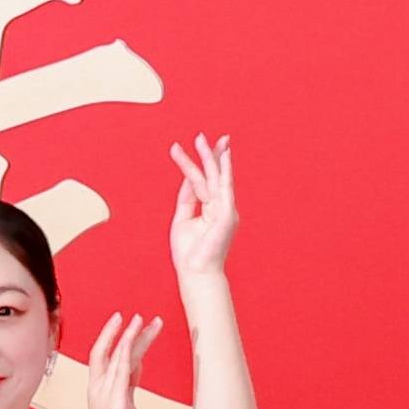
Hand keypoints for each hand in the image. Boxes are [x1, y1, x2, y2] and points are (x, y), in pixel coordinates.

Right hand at [67, 313, 159, 408]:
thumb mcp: (122, 403)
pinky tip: (134, 342)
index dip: (110, 335)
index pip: (101, 354)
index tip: (124, 321)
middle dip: (122, 332)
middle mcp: (99, 386)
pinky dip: (127, 354)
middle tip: (138, 316)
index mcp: (98, 387)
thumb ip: (128, 382)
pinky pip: (121, 373)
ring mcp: (106, 393)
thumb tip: (137, 363)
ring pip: (118, 358)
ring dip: (132, 337)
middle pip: (108, 351)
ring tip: (147, 322)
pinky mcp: (116, 402)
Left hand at [165, 136, 238, 290]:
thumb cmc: (189, 253)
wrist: (196, 273)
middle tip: (202, 135)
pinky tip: (222, 156)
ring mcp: (225, 209)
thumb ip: (187, 197)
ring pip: (214, 178)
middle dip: (210, 154)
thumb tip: (188, 177)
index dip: (198, 164)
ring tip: (200, 139)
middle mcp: (221, 207)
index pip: (204, 182)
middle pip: (213, 175)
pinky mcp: (226, 214)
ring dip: (208, 157)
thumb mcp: (183, 219)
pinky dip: (222, 171)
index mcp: (212, 209)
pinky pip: (223, 187)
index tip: (193, 147)